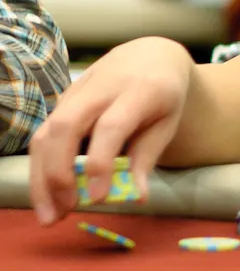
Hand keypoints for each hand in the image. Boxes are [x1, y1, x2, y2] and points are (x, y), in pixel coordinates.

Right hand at [29, 37, 193, 225]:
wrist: (150, 55)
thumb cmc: (163, 94)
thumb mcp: (168, 122)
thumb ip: (148, 158)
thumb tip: (136, 198)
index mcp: (139, 90)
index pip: (112, 126)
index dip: (101, 162)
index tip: (97, 200)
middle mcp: (102, 86)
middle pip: (68, 126)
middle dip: (59, 172)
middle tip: (65, 212)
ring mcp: (78, 91)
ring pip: (47, 131)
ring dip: (42, 177)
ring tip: (50, 216)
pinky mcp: (63, 100)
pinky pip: (43, 134)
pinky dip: (40, 168)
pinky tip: (46, 197)